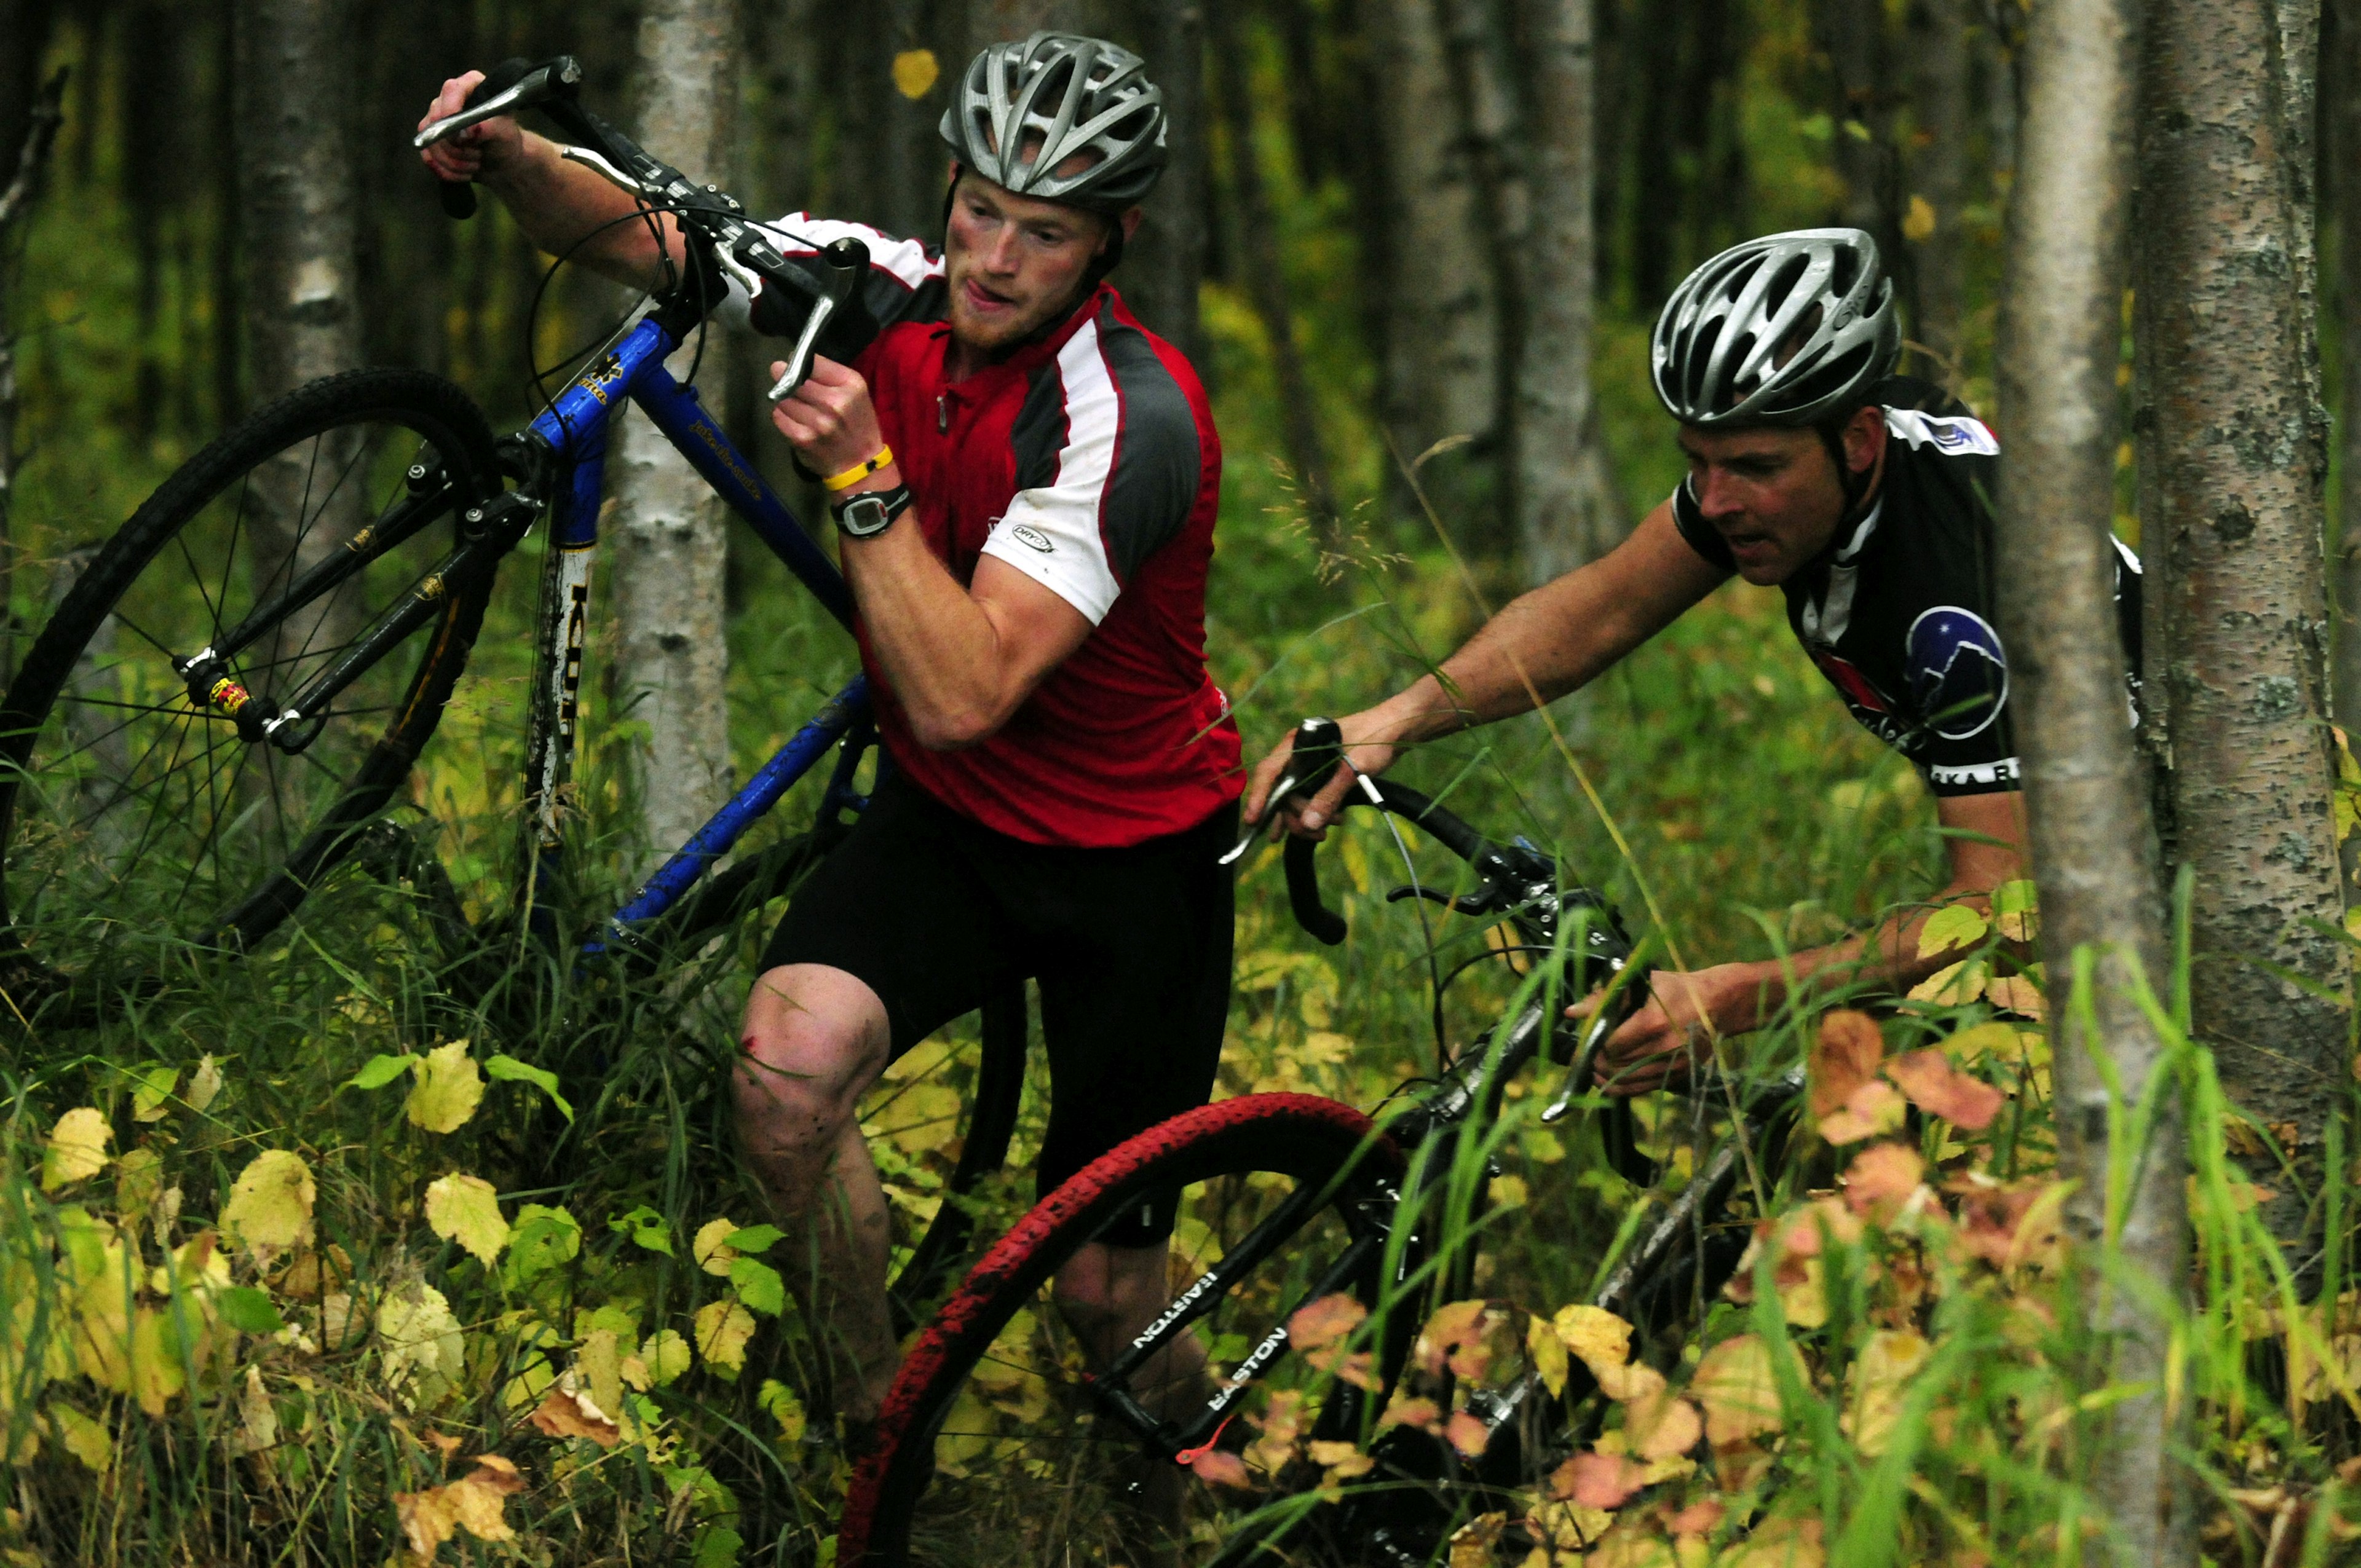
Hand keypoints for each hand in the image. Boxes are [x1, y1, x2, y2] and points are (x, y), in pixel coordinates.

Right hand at [418, 71, 522, 183]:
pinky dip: (447, 171)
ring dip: (455, 162)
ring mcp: (435, 118)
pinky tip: (465, 173)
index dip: (452, 110)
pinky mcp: (429, 138)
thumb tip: (466, 131)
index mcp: (470, 86)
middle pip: (437, 120)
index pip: (452, 90)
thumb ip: (489, 127)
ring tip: (476, 164)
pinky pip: (428, 158)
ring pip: (430, 142)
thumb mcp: (505, 134)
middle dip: (458, 147)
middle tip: (479, 154)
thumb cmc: (506, 141)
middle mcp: (447, 98)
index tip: (461, 133)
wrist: (501, 161)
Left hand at [770, 357, 891, 483]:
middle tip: (784, 380)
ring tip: (795, 404)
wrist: (861, 464)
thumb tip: (792, 360)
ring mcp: (818, 422)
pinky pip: (779, 416)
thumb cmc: (858, 424)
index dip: (798, 362)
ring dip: (785, 399)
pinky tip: (794, 419)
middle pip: (794, 379)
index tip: (794, 365)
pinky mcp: (803, 438)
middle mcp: (835, 402)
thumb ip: (829, 374)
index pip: (812, 362)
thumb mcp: (856, 392)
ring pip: (783, 398)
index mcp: (851, 386)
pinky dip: (782, 415)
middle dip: (784, 377)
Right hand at [1241, 710, 1400, 840]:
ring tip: (1325, 832)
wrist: (1400, 729)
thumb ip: (1329, 795)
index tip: (1253, 821)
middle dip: (1295, 816)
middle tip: (1315, 834)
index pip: (1270, 771)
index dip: (1259, 797)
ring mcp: (1311, 765)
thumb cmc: (1376, 738)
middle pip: (1283, 792)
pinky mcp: (1323, 774)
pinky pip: (1310, 797)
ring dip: (1307, 818)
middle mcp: (1299, 754)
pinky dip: (1315, 813)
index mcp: (1298, 743)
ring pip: (1296, 798)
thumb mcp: (1352, 769)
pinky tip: (1324, 826)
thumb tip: (1308, 825)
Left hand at [1576, 964, 1757, 1096]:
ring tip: (1594, 1066)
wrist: (1718, 1004)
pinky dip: (1623, 1087)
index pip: (1610, 1045)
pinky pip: (1643, 1088)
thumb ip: (1605, 998)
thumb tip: (1572, 1013)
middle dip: (1597, 1061)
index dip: (1593, 1045)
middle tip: (1586, 1053)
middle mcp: (1664, 1049)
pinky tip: (1610, 1079)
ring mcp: (1673, 1066)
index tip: (1585, 1040)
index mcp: (1652, 1023)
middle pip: (1616, 1065)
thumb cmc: (1676, 989)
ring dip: (1606, 1076)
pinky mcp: (1679, 1076)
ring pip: (1627, 1081)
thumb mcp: (1641, 984)